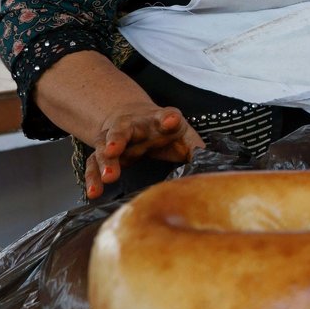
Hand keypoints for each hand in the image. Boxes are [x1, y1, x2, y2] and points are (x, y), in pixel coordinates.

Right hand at [85, 105, 203, 199]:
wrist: (134, 118)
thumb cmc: (165, 131)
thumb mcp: (184, 136)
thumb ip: (196, 150)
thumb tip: (217, 168)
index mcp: (159, 120)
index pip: (165, 116)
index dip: (168, 118)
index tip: (170, 120)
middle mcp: (134, 126)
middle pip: (124, 129)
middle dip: (118, 138)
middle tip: (114, 149)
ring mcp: (115, 139)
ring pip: (105, 147)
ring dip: (105, 161)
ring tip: (109, 176)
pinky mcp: (104, 153)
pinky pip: (93, 165)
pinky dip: (92, 178)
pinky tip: (93, 192)